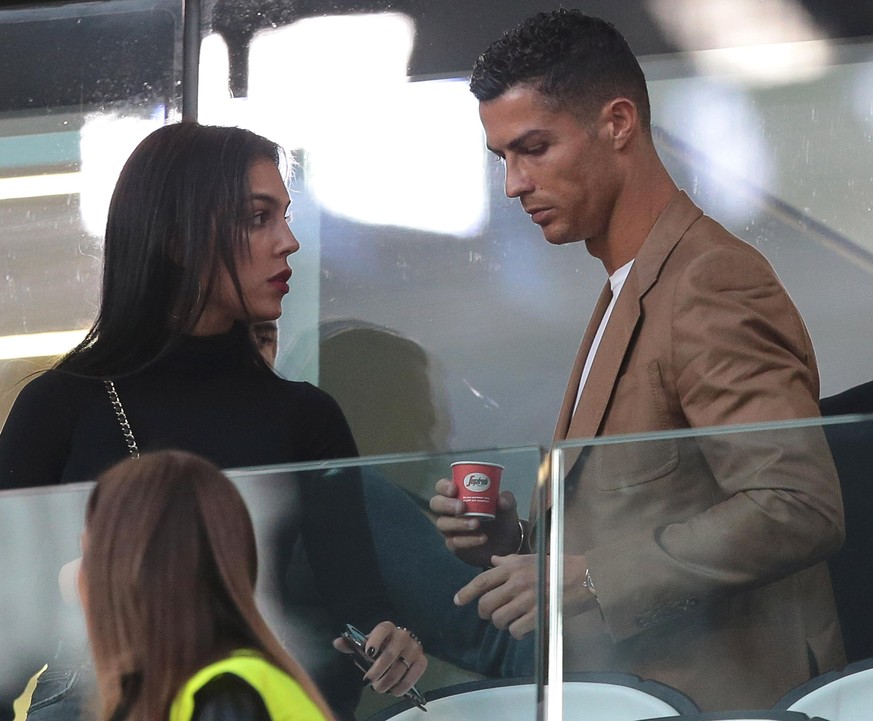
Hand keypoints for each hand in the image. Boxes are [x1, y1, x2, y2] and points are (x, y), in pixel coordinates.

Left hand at [333, 621, 426, 696]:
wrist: (400, 650)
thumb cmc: (380, 647)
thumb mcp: (366, 644)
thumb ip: (352, 644)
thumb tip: (337, 643)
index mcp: (387, 628)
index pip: (382, 630)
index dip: (375, 640)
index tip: (368, 653)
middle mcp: (403, 635)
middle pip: (390, 653)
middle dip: (377, 671)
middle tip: (368, 682)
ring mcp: (414, 648)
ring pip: (400, 667)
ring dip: (387, 682)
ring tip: (379, 688)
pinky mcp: (422, 661)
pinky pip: (414, 675)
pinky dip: (403, 686)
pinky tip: (394, 691)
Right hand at [429, 478, 523, 566]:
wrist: (507, 542)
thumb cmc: (502, 517)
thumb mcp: (508, 506)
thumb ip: (507, 500)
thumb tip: (501, 500)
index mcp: (458, 495)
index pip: (441, 487)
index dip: (444, 486)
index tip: (454, 489)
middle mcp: (449, 510)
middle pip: (436, 504)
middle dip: (446, 504)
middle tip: (462, 507)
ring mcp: (449, 528)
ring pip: (442, 524)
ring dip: (458, 523)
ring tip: (476, 523)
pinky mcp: (454, 545)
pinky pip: (454, 542)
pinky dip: (468, 540)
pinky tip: (482, 538)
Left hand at [453, 553, 595, 638]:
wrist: (584, 576)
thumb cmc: (557, 566)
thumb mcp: (531, 558)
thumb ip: (509, 561)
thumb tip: (492, 561)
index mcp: (513, 567)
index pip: (482, 581)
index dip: (466, 592)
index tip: (457, 601)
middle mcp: (516, 582)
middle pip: (486, 603)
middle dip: (485, 612)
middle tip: (491, 615)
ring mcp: (527, 599)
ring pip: (499, 619)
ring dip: (502, 623)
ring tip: (511, 620)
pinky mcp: (539, 615)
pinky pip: (516, 630)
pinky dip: (516, 633)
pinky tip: (523, 628)